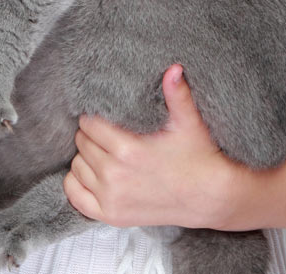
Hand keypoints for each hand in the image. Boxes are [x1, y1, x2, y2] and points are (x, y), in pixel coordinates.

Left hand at [63, 65, 232, 228]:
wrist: (210, 197)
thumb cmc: (199, 156)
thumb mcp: (189, 122)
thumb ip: (177, 94)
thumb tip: (173, 68)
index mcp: (129, 150)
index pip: (90, 124)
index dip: (95, 115)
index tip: (105, 114)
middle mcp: (115, 176)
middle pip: (82, 143)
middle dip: (91, 133)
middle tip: (105, 130)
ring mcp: (112, 199)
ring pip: (77, 167)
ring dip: (85, 156)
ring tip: (102, 149)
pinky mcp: (112, 216)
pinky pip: (75, 196)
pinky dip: (77, 183)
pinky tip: (92, 173)